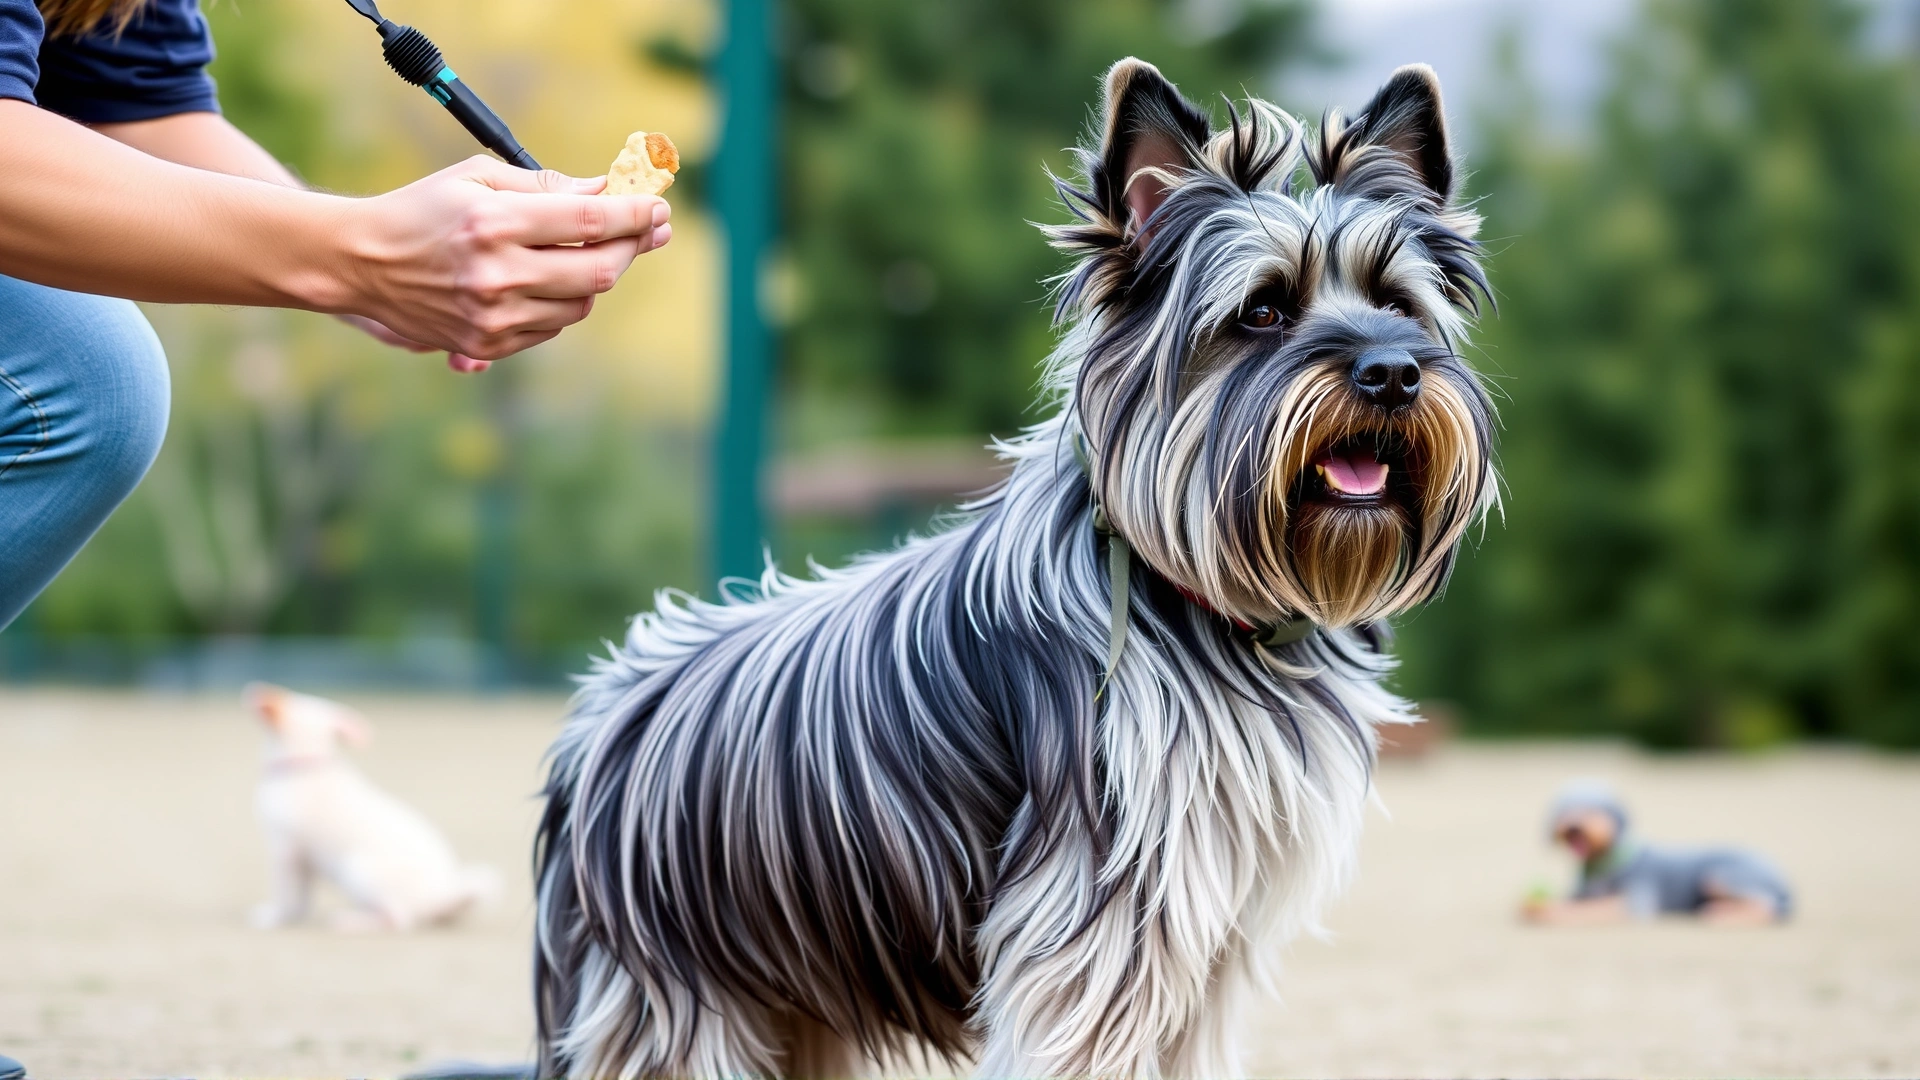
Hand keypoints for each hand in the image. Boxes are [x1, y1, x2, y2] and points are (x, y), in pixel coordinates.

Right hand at [335, 156, 670, 361]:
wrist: (361, 263)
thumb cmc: (423, 210)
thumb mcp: (478, 178)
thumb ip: (545, 186)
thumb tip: (606, 192)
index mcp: (493, 225)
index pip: (588, 224)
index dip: (633, 215)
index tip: (657, 207)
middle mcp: (496, 275)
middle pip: (598, 271)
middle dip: (632, 247)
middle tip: (649, 229)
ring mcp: (493, 317)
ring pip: (582, 304)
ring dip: (598, 276)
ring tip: (593, 251)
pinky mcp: (488, 345)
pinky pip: (553, 326)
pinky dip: (564, 301)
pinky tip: (553, 278)